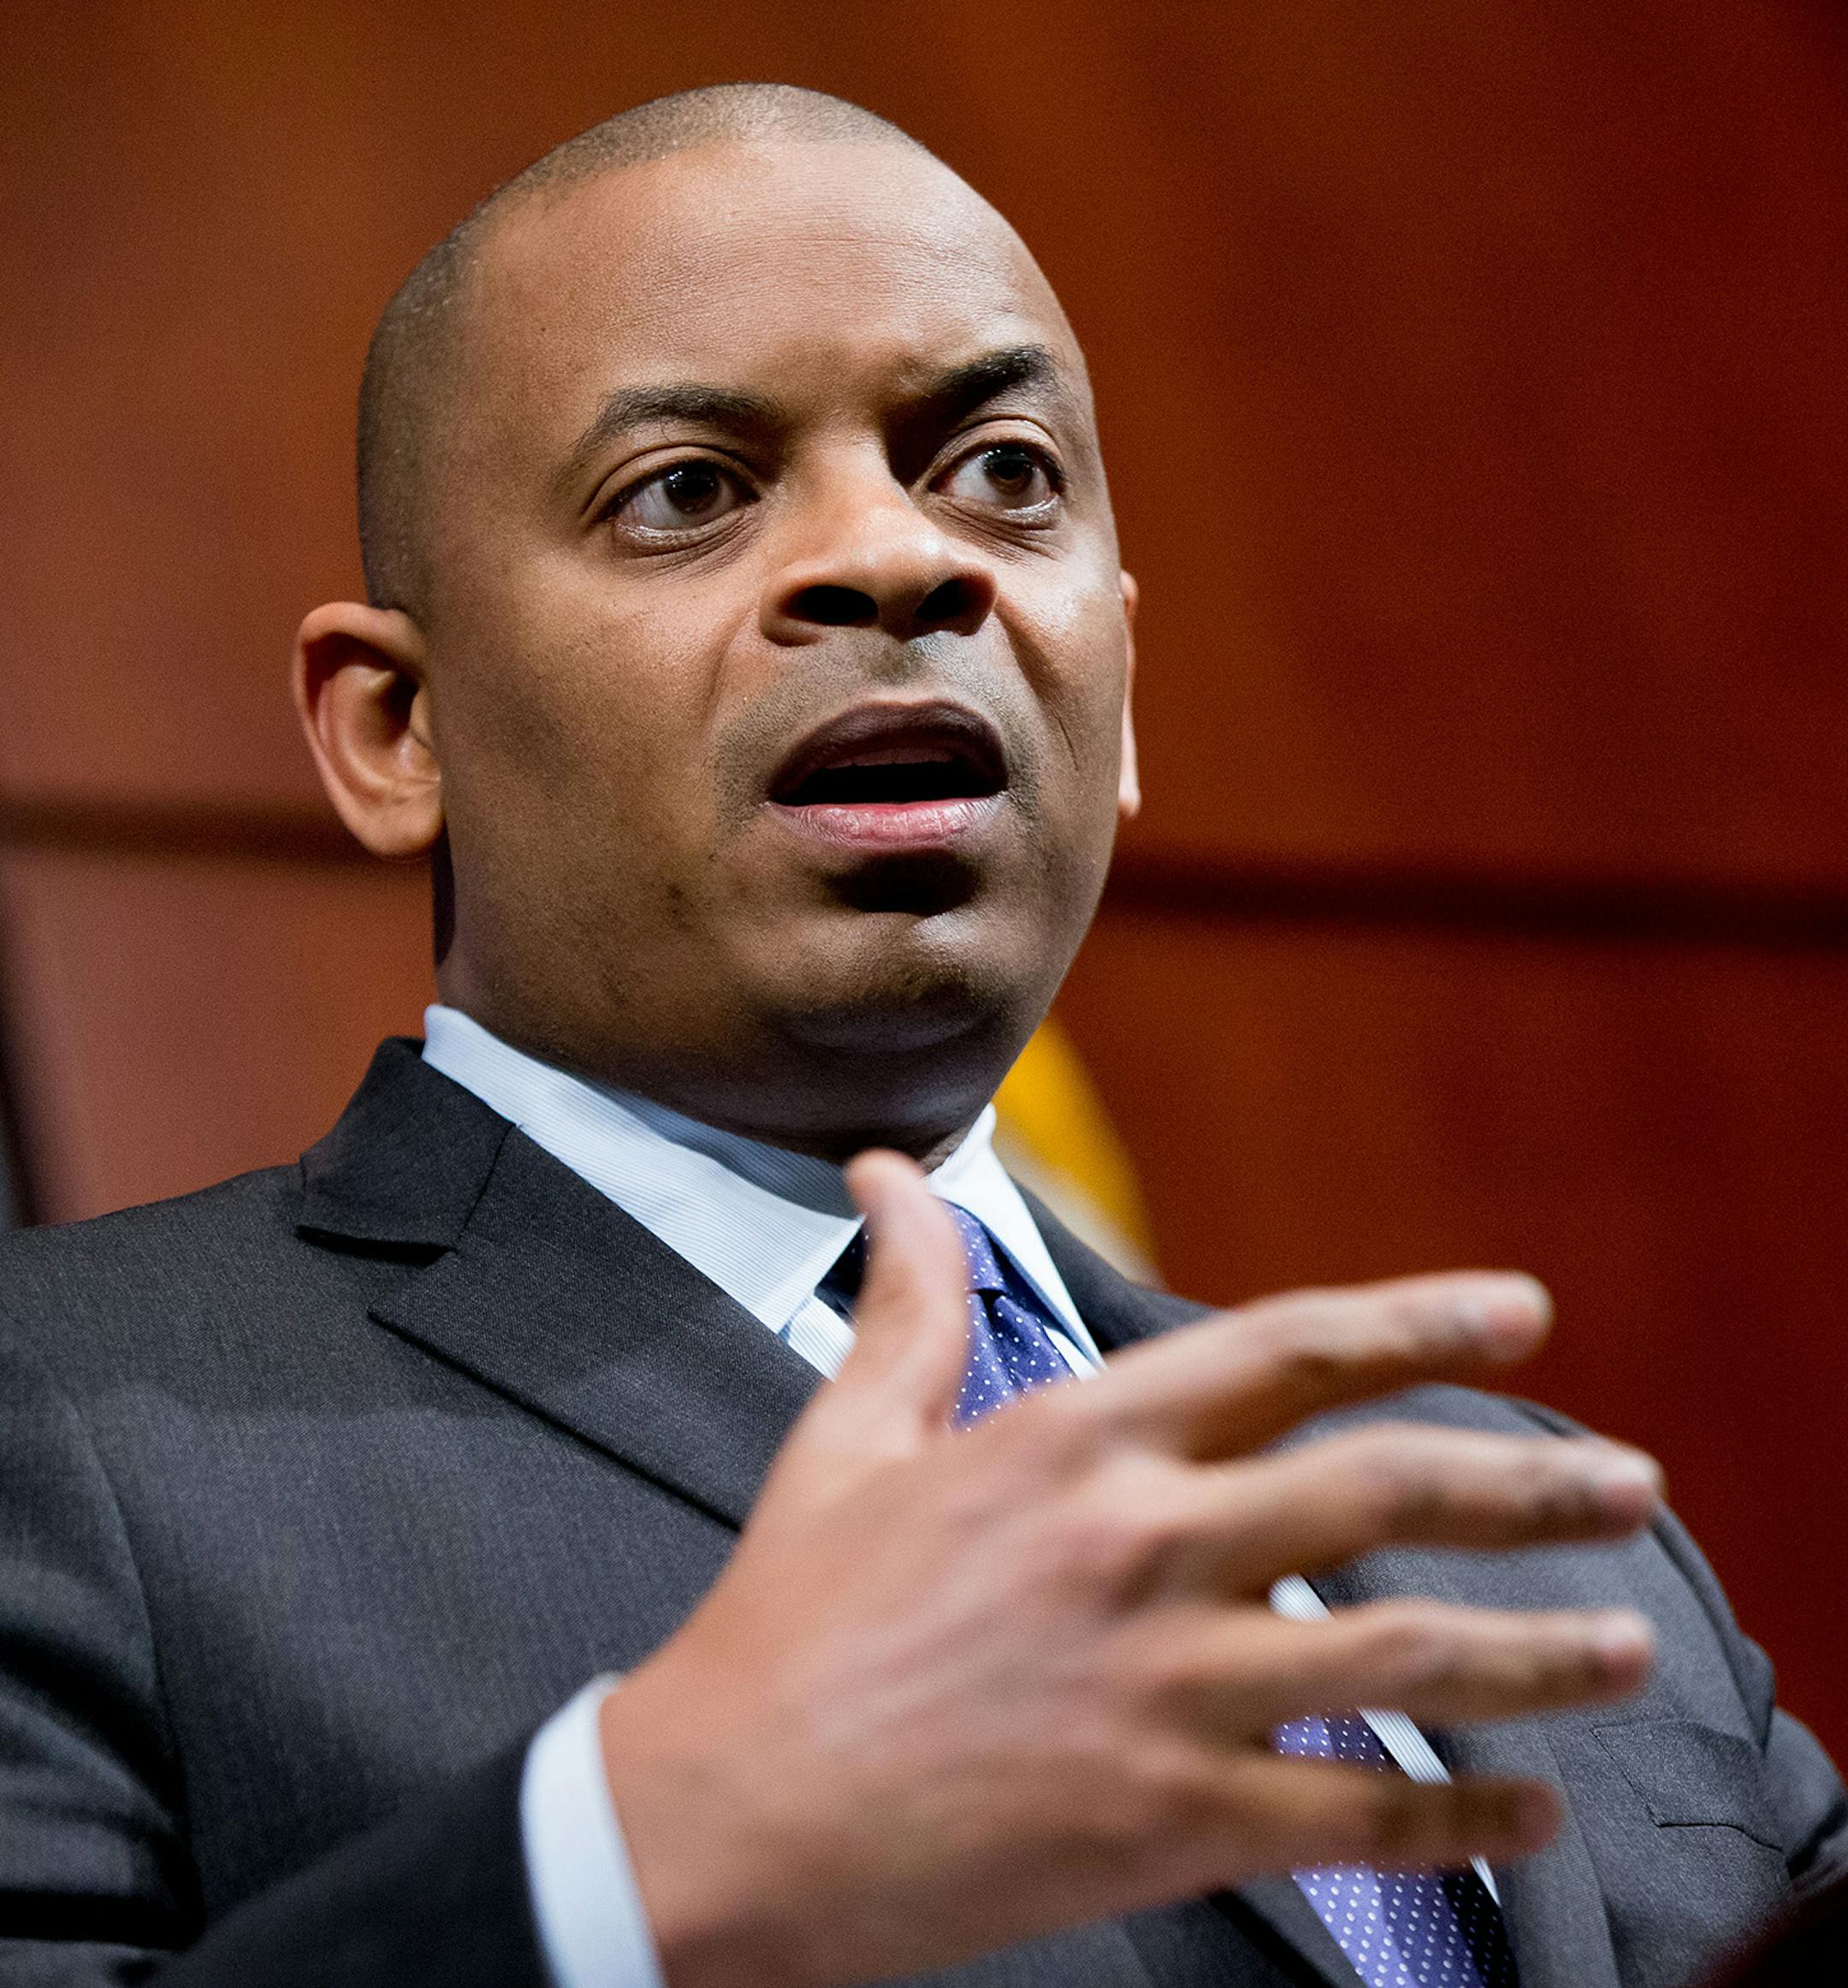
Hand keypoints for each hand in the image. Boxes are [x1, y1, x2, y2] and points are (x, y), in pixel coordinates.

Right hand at [599, 1152, 1660, 1987]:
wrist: (722, 1816)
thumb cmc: (788, 1620)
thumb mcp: (852, 1436)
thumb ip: (910, 1300)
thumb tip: (891, 1173)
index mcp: (1076, 1439)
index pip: (1286, 1347)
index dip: (1417, 1318)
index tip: (1519, 1308)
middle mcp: (1141, 1544)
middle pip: (1384, 1487)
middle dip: (1530, 1480)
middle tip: (1633, 1482)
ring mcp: (1163, 1685)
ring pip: (1402, 1652)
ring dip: (1536, 1650)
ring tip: (1629, 1646)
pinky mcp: (1166, 1820)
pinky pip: (1358, 1821)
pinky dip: (1462, 1819)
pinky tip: (1533, 1815)